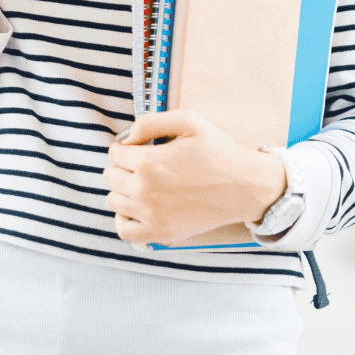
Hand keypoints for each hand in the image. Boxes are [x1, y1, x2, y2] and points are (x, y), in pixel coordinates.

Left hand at [103, 110, 285, 246]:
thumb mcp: (189, 121)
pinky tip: (136, 207)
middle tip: (143, 163)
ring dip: (123, 189)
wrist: (244, 187)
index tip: (140, 147)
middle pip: (110, 176)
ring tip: (142, 183)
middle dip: (123, 165)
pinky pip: (124, 231)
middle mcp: (145, 191)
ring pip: (113, 201)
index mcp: (149, 163)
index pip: (114, 152)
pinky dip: (124, 219)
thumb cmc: (218, 151)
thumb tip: (125, 138)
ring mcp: (152, 216)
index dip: (125, 146)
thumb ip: (150, 122)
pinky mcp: (161, 234)